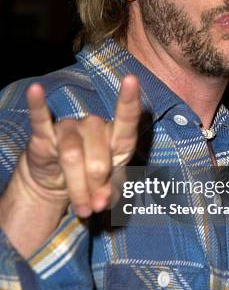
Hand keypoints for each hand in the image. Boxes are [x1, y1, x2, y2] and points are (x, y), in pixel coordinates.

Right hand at [17, 75, 140, 217]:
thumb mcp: (108, 192)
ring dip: (77, 188)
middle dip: (96, 189)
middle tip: (95, 206)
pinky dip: (37, 106)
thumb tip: (99, 202)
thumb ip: (109, 195)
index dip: (128, 101)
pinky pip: (40, 119)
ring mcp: (70, 128)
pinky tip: (35, 90)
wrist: (59, 185)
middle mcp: (94, 127)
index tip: (131, 80)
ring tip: (82, 208)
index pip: (126, 119)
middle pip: (98, 159)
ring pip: (73, 157)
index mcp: (116, 138)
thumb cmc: (93, 181)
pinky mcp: (45, 134)